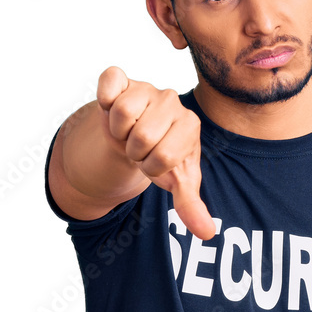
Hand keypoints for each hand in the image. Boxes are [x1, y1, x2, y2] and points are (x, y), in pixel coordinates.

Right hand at [97, 66, 215, 240]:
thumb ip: (190, 205)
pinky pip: (108, 83)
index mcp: (190, 125)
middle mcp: (172, 101)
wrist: (133, 139)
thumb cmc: (160, 158)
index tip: (153, 161)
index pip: (163, 156)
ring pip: (121, 113)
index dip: (150, 166)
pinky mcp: (122, 78)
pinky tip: (112, 106)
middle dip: (133, 151)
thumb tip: (207, 233)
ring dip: (117, 132)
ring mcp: (147, 88)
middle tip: (138, 147)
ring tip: (127, 131)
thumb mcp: (177, 182)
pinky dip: (104, 99)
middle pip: (141, 137)